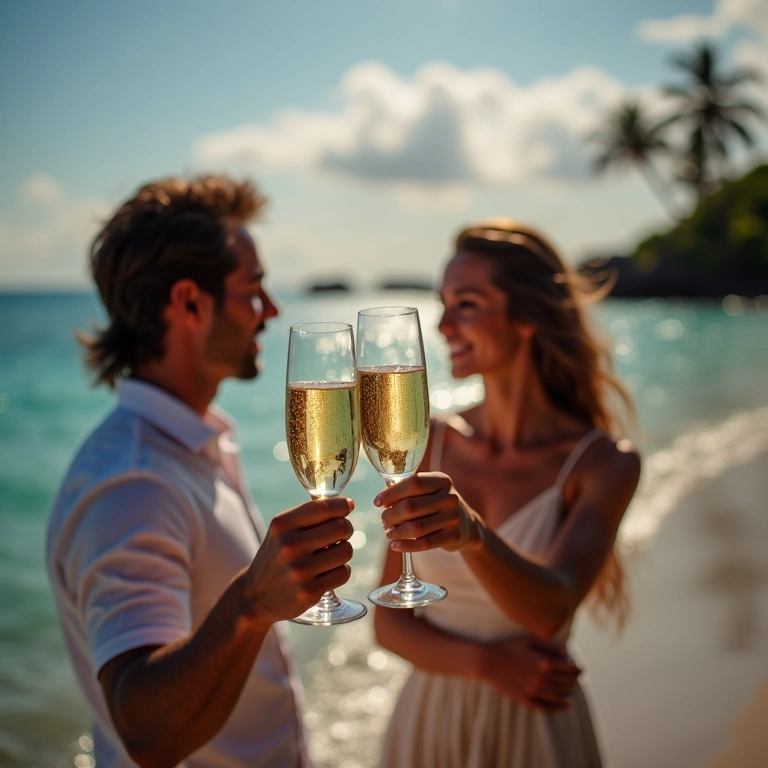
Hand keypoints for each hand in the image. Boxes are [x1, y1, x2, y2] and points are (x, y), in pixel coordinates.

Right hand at [243, 497, 354, 623]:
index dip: (342, 505)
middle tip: (339, 534)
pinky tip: (326, 573)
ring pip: (346, 551)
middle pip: (341, 528)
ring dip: (343, 551)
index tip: (347, 506)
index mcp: (282, 525)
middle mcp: (289, 546)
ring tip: (330, 555)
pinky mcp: (309, 593)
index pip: (324, 508)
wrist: (256, 596)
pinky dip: (340, 571)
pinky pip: (343, 573)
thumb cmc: (278, 555)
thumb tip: (348, 504)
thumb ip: (310, 514)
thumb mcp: (283, 530)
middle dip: (345, 529)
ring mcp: (299, 571)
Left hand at [374, 472, 482, 552]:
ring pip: (416, 527)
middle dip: (391, 515)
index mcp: (442, 480)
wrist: (465, 523)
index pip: (414, 483)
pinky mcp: (454, 536)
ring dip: (397, 532)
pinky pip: (425, 543)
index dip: (392, 493)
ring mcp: (454, 517)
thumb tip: (381, 500)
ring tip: (389, 533)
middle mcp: (450, 497)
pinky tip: (395, 545)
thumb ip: (407, 491)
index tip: (378, 503)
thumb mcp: (428, 491)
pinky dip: (406, 545)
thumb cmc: (436, 503)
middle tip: (384, 521)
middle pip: (411, 507)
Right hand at [482, 635, 581, 711]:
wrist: (488, 662)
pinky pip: (547, 707)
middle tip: (578, 678)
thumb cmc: (508, 647)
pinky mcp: (526, 700)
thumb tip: (566, 652)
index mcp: (544, 663)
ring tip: (573, 691)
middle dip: (575, 680)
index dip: (578, 668)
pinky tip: (566, 705)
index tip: (581, 668)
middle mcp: (542, 679)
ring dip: (569, 693)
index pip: (569, 668)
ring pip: (559, 696)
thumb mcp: (529, 640)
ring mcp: (534, 691)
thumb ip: (549, 646)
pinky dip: (559, 707)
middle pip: (567, 683)